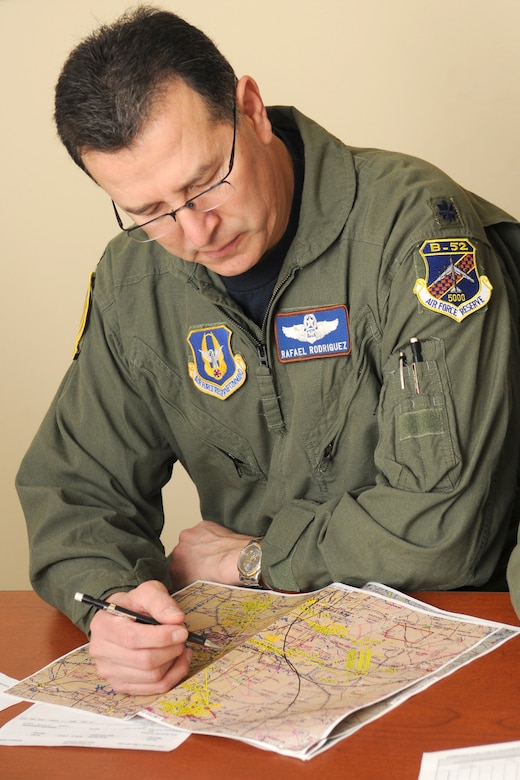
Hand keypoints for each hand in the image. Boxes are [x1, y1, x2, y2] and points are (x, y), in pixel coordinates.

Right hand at [88, 580, 191, 694]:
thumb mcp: (147, 592)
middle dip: (171, 649)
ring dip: (174, 662)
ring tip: (180, 646)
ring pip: (152, 677)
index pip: (132, 638)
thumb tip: (177, 619)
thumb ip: (161, 602)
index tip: (182, 631)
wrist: (122, 618)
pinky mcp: (121, 686)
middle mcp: (101, 651)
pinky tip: (178, 660)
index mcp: (103, 625)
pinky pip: (154, 689)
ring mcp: (109, 672)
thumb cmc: (134, 605)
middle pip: (144, 661)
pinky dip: (173, 675)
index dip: (161, 637)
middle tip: (183, 637)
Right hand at [169, 520, 251, 590]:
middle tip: (206, 564)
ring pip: (191, 542)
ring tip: (214, 554)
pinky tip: (219, 544)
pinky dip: (209, 536)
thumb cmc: (225, 578)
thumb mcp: (199, 590)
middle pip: (182, 555)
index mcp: (174, 569)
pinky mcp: (203, 525)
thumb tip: (187, 588)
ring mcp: (190, 535)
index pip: (175, 572)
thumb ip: (187, 586)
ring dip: (199, 546)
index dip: (185, 574)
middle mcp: (178, 549)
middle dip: (191, 559)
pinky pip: (203, 531)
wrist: (241, 561)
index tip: (194, 575)